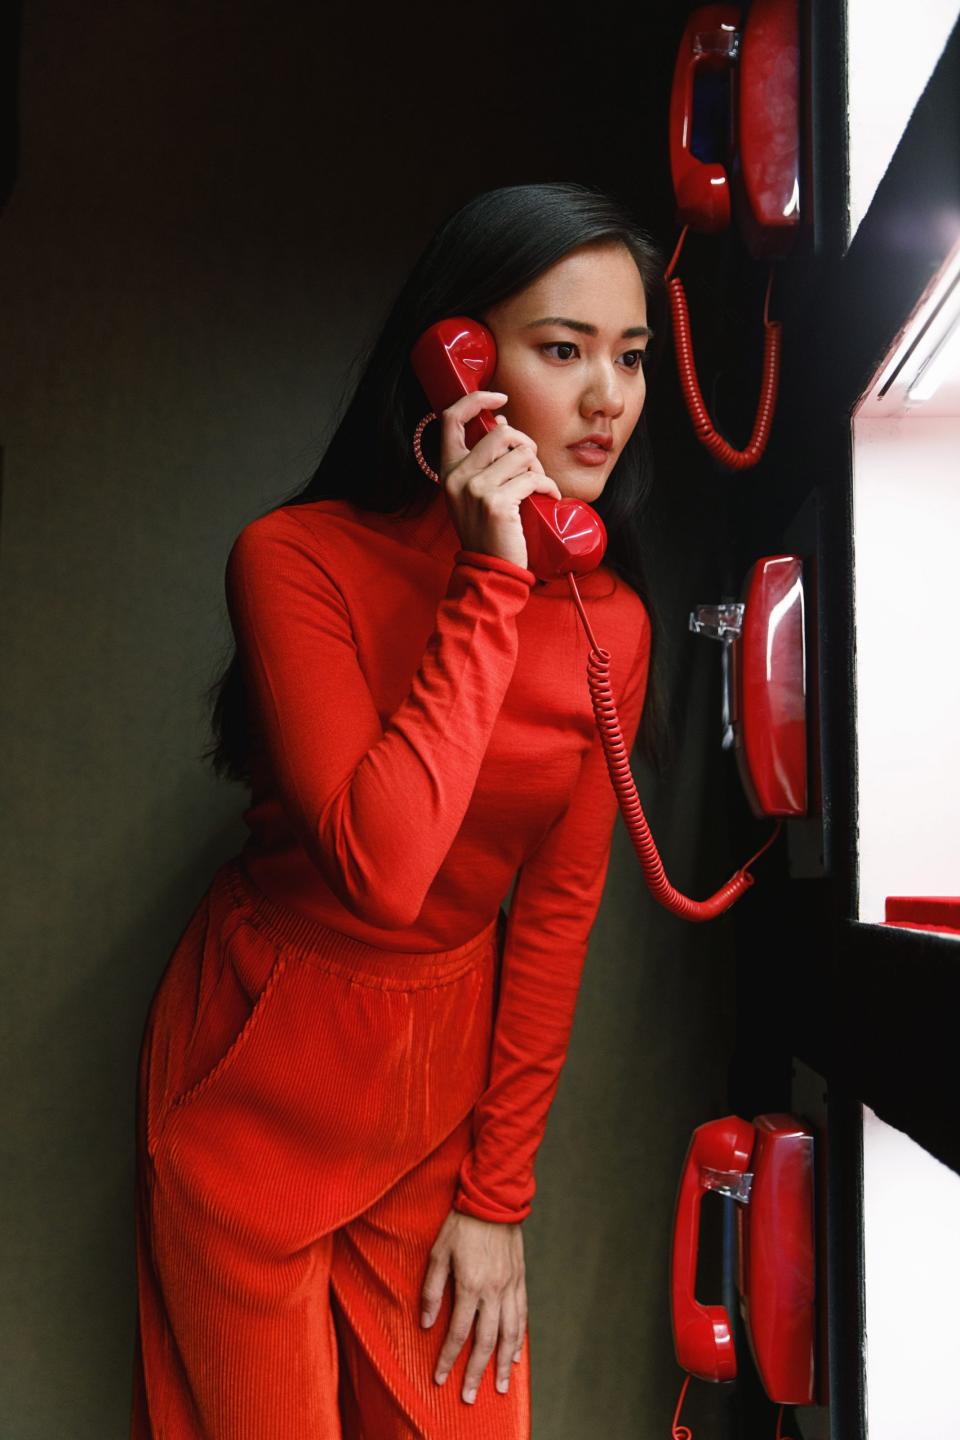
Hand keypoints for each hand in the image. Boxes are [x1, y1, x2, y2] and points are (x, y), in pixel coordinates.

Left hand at [420, 1208, 526, 1404]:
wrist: (493, 1199)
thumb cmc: (461, 1224)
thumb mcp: (438, 1252)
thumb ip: (433, 1289)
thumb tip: (428, 1324)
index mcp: (470, 1285)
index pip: (457, 1332)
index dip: (448, 1358)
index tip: (440, 1378)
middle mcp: (493, 1291)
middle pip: (485, 1341)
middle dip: (476, 1372)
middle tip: (469, 1396)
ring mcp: (510, 1286)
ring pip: (509, 1334)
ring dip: (503, 1363)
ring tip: (500, 1386)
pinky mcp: (520, 1280)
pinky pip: (523, 1316)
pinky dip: (520, 1340)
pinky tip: (516, 1355)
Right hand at [439, 389, 561, 570]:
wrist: (489, 568)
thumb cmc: (488, 530)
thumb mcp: (475, 492)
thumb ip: (483, 460)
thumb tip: (502, 423)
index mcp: (448, 469)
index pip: (451, 418)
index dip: (476, 400)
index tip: (499, 397)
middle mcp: (458, 476)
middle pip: (501, 433)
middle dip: (525, 446)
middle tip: (531, 467)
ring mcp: (475, 488)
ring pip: (522, 454)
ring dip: (538, 469)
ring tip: (537, 487)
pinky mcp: (497, 502)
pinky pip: (534, 478)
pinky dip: (548, 486)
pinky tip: (549, 497)